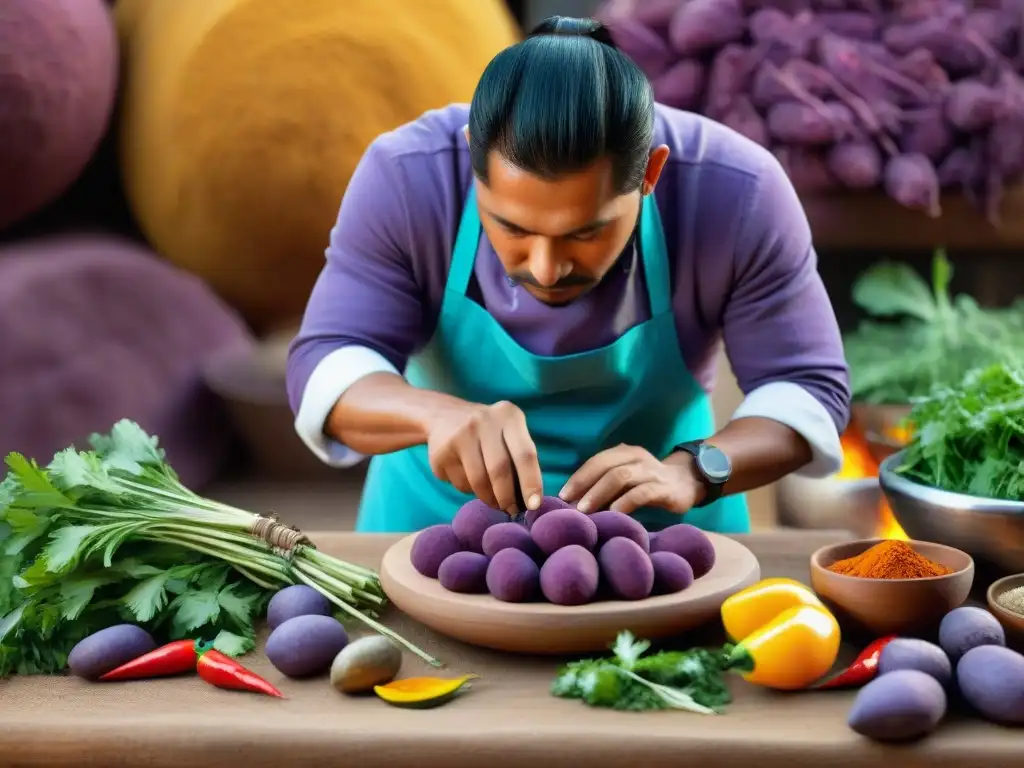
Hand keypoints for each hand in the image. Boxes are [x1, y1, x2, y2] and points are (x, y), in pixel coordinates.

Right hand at [425, 400, 542, 515]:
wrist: (442, 414)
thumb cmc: (488, 433)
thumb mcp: (508, 432)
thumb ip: (520, 458)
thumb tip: (530, 501)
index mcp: (509, 416)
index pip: (525, 453)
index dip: (531, 482)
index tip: (534, 506)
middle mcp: (485, 421)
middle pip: (500, 470)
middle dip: (507, 497)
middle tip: (511, 510)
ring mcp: (461, 434)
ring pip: (479, 481)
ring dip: (489, 498)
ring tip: (494, 501)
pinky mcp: (442, 451)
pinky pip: (461, 482)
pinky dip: (468, 489)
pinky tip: (468, 478)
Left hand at [559, 444, 702, 514]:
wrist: (688, 482)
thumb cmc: (648, 483)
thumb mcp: (627, 478)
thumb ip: (606, 484)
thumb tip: (574, 502)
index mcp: (625, 453)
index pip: (597, 461)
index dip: (579, 477)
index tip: (562, 495)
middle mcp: (637, 458)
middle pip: (606, 467)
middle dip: (585, 484)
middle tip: (570, 504)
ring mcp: (652, 472)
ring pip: (621, 477)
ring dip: (600, 493)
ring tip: (586, 510)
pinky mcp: (665, 488)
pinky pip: (642, 493)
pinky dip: (625, 502)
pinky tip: (614, 514)